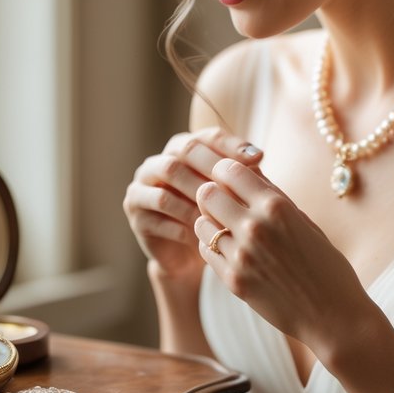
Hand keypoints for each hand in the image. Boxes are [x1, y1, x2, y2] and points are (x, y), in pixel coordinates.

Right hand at [123, 128, 263, 285]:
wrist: (189, 255)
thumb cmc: (215, 216)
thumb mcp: (231, 193)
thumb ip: (240, 173)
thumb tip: (257, 157)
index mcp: (180, 149)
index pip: (205, 136)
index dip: (231, 145)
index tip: (258, 158)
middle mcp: (156, 163)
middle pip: (181, 155)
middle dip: (211, 168)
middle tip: (235, 185)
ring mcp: (140, 188)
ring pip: (166, 187)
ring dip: (194, 202)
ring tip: (220, 216)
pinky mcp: (135, 215)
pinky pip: (157, 216)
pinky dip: (181, 226)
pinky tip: (202, 236)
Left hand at [193, 159, 369, 351]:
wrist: (333, 316)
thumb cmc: (325, 265)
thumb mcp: (304, 221)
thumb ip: (273, 195)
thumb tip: (249, 169)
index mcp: (276, 207)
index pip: (229, 171)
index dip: (224, 170)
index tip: (227, 176)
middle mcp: (254, 228)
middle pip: (206, 194)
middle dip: (211, 194)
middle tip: (222, 201)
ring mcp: (241, 256)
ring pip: (201, 224)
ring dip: (210, 222)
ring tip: (227, 228)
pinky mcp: (233, 281)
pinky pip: (205, 251)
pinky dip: (212, 246)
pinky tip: (230, 249)